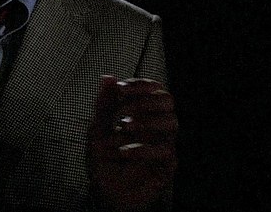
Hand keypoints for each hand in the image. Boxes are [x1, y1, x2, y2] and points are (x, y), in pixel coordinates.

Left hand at [88, 76, 177, 211]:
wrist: (105, 192)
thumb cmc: (105, 160)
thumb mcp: (98, 129)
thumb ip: (104, 104)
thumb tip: (108, 77)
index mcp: (145, 113)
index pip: (154, 88)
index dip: (139, 84)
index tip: (120, 88)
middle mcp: (158, 126)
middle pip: (168, 101)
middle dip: (145, 100)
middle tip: (123, 111)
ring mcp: (164, 145)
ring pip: (173, 122)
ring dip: (146, 121)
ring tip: (124, 127)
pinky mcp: (166, 166)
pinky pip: (166, 151)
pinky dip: (142, 149)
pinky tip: (124, 152)